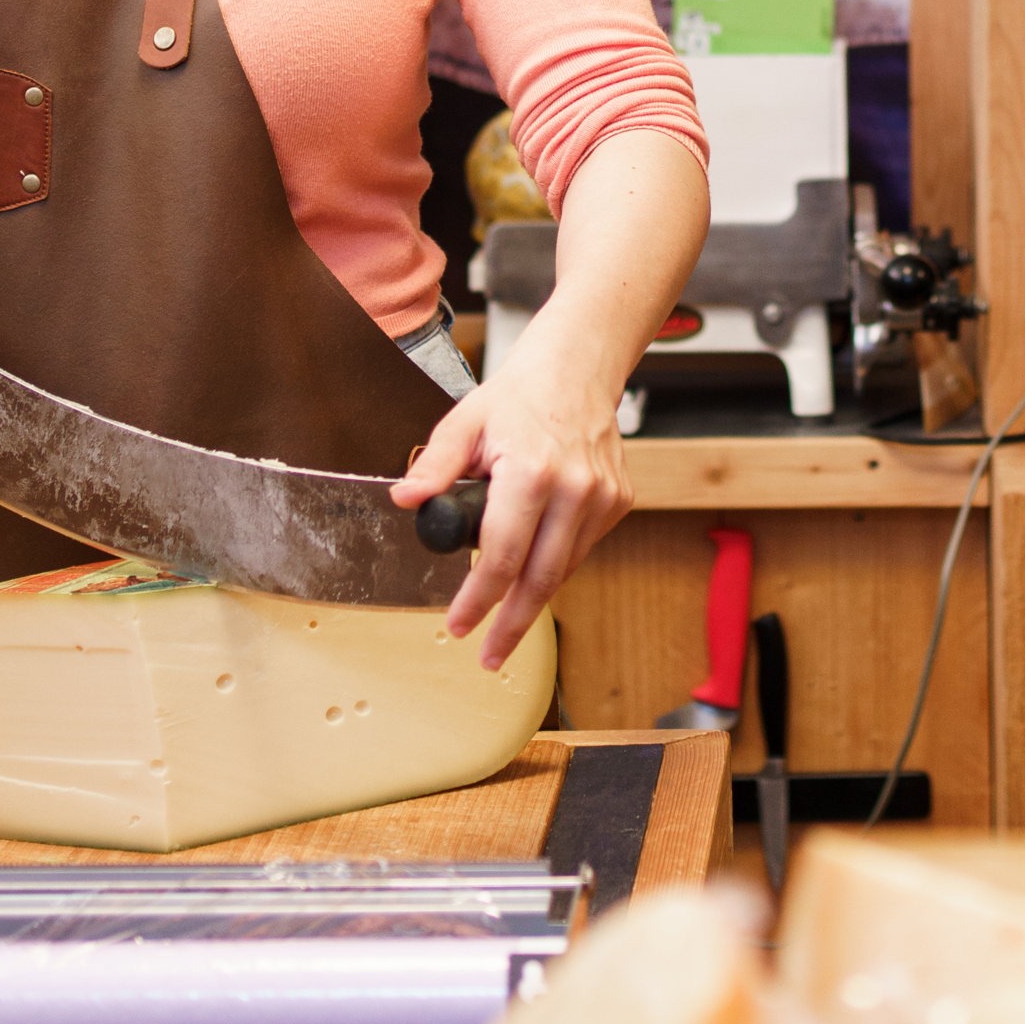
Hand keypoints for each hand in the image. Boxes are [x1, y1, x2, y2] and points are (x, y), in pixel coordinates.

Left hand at [394, 353, 629, 664]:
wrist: (579, 368)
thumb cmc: (521, 395)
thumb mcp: (465, 421)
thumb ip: (434, 465)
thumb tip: (406, 500)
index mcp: (532, 471)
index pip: (502, 557)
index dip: (478, 600)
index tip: (460, 625)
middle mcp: (575, 488)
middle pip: (541, 579)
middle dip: (513, 625)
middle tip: (490, 656)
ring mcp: (602, 497)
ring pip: (564, 569)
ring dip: (533, 598)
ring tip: (507, 622)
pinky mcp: (618, 501)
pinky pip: (582, 549)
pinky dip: (555, 564)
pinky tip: (535, 565)